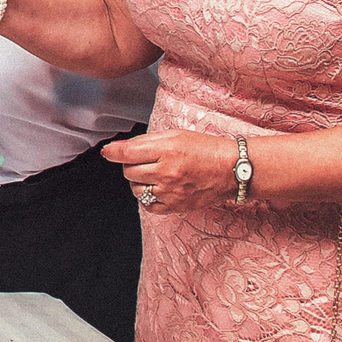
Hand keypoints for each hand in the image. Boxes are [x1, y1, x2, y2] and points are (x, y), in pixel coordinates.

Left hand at [102, 130, 235, 212]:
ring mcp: (171, 192)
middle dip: (132, 165)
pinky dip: (149, 198)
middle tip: (147, 161)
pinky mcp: (176, 206)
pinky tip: (159, 188)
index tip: (109, 152)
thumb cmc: (205, 149)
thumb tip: (115, 149)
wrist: (233, 169)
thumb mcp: (175, 135)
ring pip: (136, 190)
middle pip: (129, 172)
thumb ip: (144, 142)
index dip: (113, 152)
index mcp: (167, 150)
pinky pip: (148, 206)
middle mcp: (167, 172)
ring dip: (140, 182)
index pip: (127, 153)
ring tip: (155, 174)